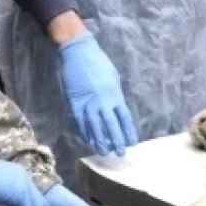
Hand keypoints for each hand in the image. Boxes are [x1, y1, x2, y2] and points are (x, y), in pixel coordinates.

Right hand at [57, 31, 137, 156]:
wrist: (78, 52)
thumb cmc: (98, 62)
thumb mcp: (113, 77)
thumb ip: (115, 94)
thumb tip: (116, 107)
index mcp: (115, 95)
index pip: (124, 119)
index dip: (128, 132)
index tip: (131, 142)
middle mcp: (103, 102)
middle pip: (111, 127)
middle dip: (116, 142)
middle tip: (119, 153)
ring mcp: (88, 104)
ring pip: (95, 129)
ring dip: (100, 142)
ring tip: (104, 152)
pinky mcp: (74, 104)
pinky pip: (80, 123)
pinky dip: (84, 133)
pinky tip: (87, 140)